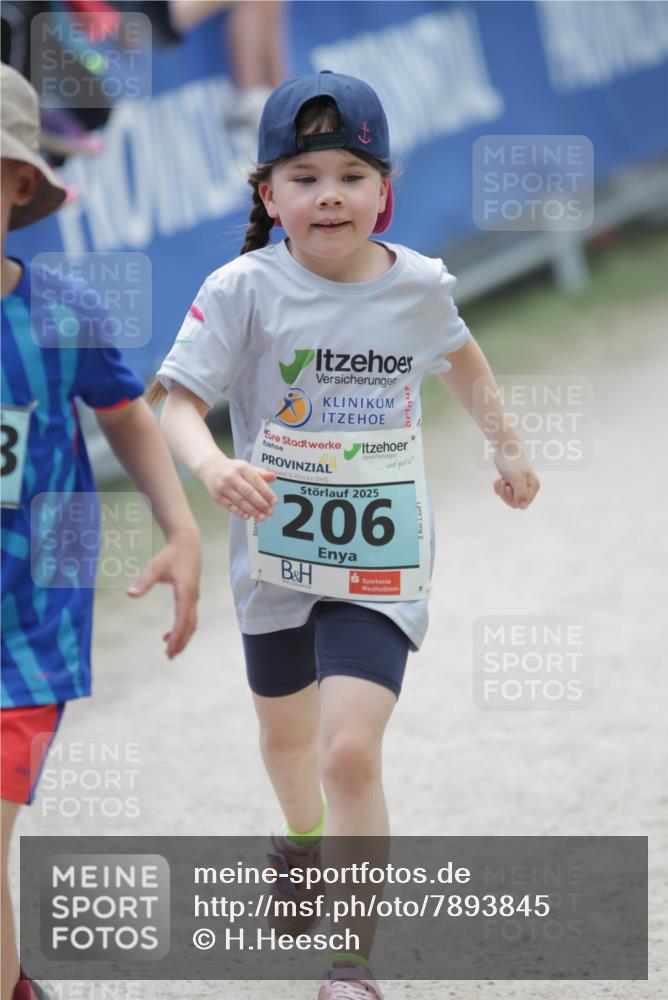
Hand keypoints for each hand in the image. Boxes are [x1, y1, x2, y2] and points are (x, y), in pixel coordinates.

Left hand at [127, 531, 200, 658]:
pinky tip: (168, 635)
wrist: (188, 544)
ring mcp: (194, 598)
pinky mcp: (191, 597)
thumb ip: (144, 581)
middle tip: (169, 657)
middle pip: (190, 625)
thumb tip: (130, 595)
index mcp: (185, 591)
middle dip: (181, 642)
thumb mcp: (155, 566)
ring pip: (191, 624)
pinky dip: (182, 629)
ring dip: (183, 638)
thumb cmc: (170, 555)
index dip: (177, 635)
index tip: (169, 648)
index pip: (182, 618)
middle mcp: (193, 597)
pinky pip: (189, 618)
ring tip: (170, 652)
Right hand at [200, 453, 277, 520]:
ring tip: (262, 517)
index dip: (267, 492)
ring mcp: (223, 487)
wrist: (209, 467)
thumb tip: (274, 477)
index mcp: (242, 468)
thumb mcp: (246, 467)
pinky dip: (240, 512)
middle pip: (249, 492)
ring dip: (252, 511)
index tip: (274, 502)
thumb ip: (260, 473)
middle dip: (261, 504)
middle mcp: (232, 477)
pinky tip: (248, 516)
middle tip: (270, 512)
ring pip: (240, 501)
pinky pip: (231, 506)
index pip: (257, 481)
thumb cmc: (232, 469)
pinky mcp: (217, 497)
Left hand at [493, 445, 539, 508]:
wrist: (505, 450)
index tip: (508, 488)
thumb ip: (521, 494)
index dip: (513, 499)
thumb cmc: (513, 463)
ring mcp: (518, 486)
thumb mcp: (517, 479)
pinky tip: (497, 481)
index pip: (523, 503)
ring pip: (508, 499)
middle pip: (515, 503)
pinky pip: (503, 493)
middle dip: (506, 495)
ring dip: (501, 492)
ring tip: (500, 481)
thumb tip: (523, 507)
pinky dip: (498, 488)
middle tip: (502, 483)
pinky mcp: (510, 483)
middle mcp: (528, 488)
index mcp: (533, 487)